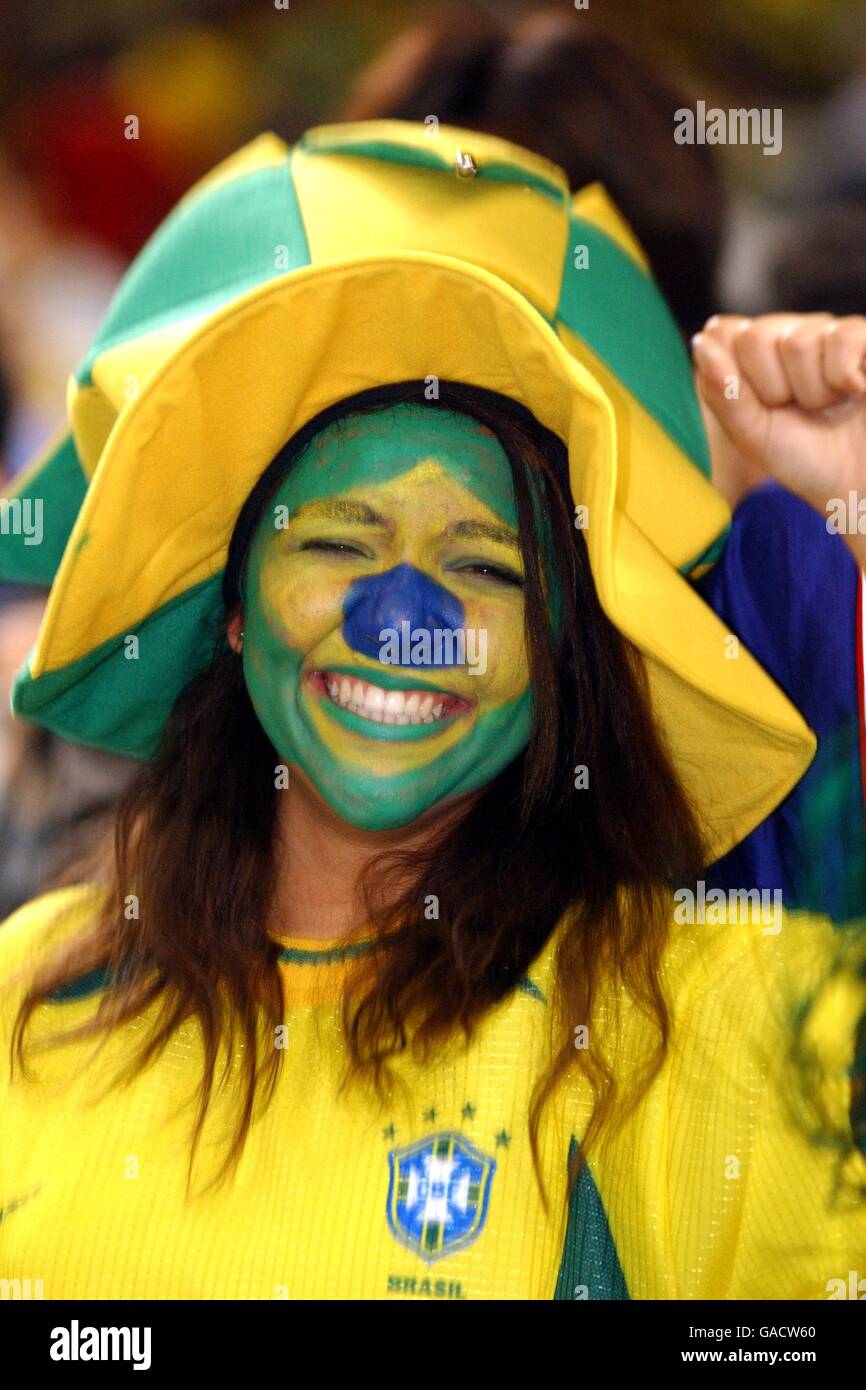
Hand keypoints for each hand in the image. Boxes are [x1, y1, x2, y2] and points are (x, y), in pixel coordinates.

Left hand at [692, 313, 865, 565]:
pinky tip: (857, 392)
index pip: (725, 336)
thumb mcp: (753, 434)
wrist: (860, 486)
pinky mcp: (864, 337)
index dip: (741, 384)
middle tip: (800, 411)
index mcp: (757, 355)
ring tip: (830, 406)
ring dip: (814, 391)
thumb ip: (722, 392)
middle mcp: (790, 333)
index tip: (765, 411)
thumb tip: (701, 339)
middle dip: (774, 389)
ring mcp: (829, 332)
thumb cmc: (807, 460)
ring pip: (797, 341)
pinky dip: (845, 378)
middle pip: (755, 336)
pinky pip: (840, 339)